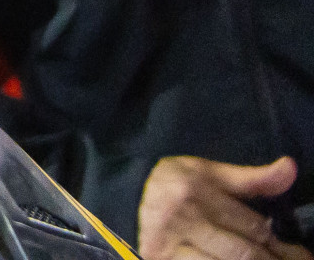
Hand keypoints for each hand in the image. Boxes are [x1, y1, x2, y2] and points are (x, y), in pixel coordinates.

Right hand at [139, 155, 308, 259]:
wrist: (123, 197)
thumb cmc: (175, 185)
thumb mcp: (209, 173)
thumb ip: (251, 178)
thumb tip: (290, 167)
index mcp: (196, 191)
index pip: (253, 227)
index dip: (283, 247)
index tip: (302, 257)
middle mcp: (182, 218)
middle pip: (243, 253)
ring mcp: (169, 244)